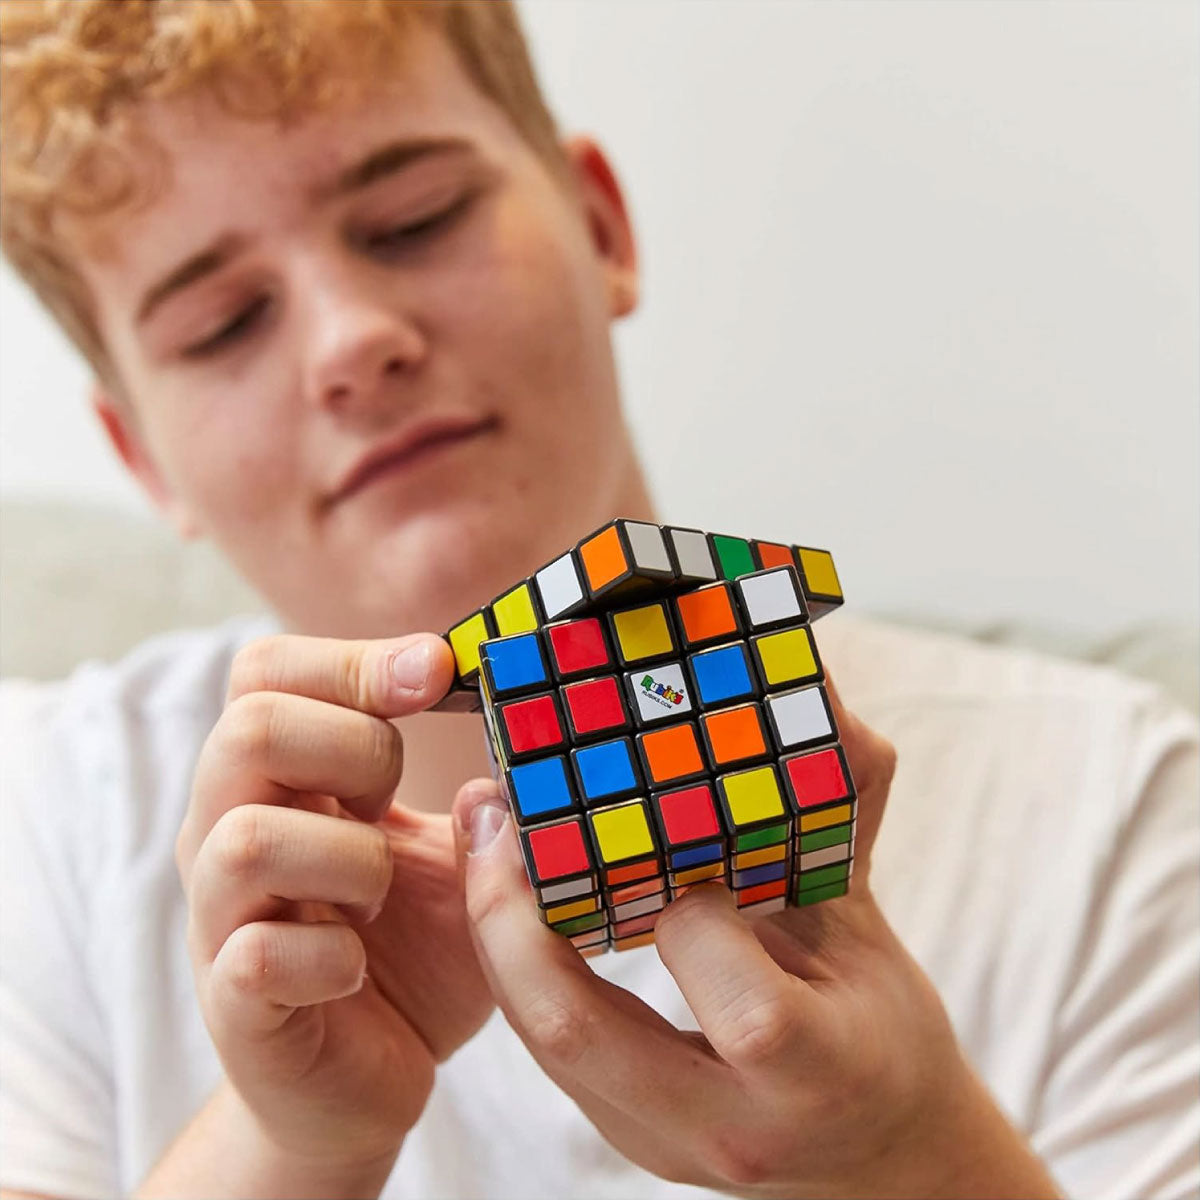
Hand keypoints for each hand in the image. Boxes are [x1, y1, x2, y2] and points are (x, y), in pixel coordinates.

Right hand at [177, 633, 492, 1181]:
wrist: (369, 1079)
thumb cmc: (411, 950)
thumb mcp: (453, 856)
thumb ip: (476, 796)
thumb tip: (518, 721)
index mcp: (278, 781)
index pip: (264, 672)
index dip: (349, 660)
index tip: (436, 675)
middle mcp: (228, 833)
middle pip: (248, 730)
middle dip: (357, 749)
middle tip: (396, 801)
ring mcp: (221, 919)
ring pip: (247, 839)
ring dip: (348, 859)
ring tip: (380, 895)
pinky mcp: (234, 1005)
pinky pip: (258, 955)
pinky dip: (332, 955)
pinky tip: (358, 968)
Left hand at [452, 677, 1060, 1198]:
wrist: (875, 1160)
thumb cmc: (884, 1035)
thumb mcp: (872, 929)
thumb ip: (841, 817)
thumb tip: (827, 702)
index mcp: (814, 1074)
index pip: (740, 1006)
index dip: (695, 908)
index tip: (675, 827)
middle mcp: (723, 1125)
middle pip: (578, 1029)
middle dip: (512, 911)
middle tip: (494, 811)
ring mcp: (657, 1138)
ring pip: (539, 1035)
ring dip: (497, 926)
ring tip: (486, 828)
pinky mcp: (618, 1128)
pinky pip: (544, 1038)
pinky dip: (519, 956)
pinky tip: (514, 886)